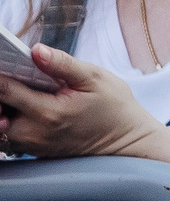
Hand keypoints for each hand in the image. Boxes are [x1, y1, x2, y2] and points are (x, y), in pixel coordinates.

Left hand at [0, 42, 164, 160]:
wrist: (127, 139)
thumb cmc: (113, 106)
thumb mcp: (96, 78)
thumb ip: (63, 64)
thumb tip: (36, 50)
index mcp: (49, 112)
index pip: (5, 90)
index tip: (2, 61)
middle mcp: (34, 132)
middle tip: (9, 76)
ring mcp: (31, 145)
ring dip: (2, 108)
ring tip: (14, 92)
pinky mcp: (32, 151)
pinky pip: (5, 136)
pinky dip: (6, 121)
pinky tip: (18, 107)